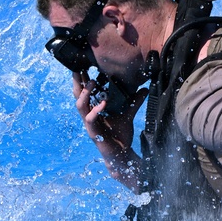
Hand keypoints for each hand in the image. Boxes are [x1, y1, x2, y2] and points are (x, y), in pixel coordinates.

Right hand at [72, 72, 147, 187]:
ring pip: (80, 106)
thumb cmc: (120, 136)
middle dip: (77, 82)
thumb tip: (144, 88)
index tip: (83, 65)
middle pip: (77, 96)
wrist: (121, 155)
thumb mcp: (128, 114)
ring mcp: (90, 125)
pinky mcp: (94, 133)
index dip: (82, 80)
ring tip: (91, 82)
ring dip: (84, 93)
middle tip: (79, 68)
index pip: (84, 92)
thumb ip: (134, 102)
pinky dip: (95, 110)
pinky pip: (90, 119)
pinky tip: (103, 103)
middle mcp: (89, 116)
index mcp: (94, 110)